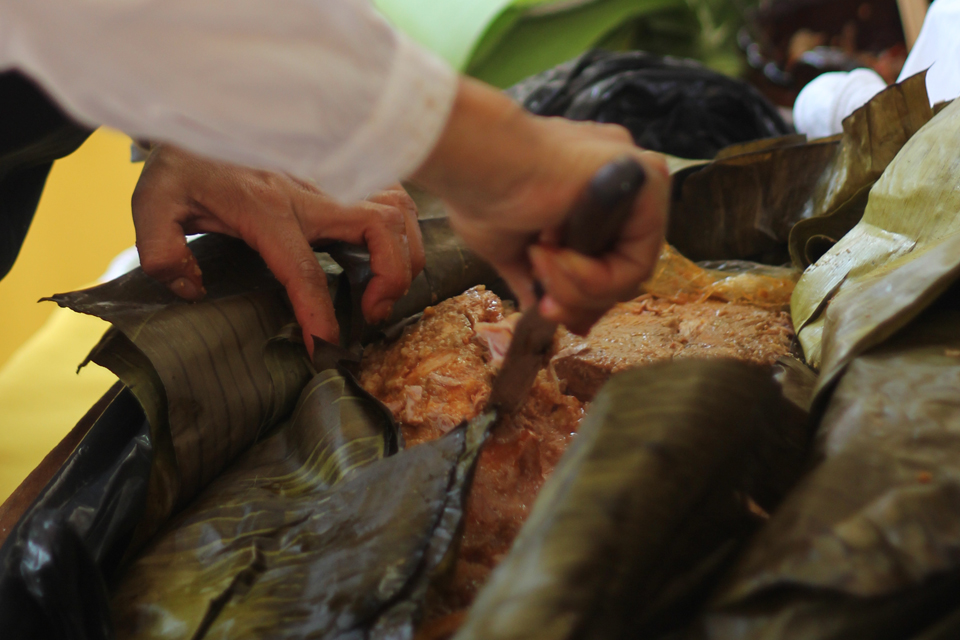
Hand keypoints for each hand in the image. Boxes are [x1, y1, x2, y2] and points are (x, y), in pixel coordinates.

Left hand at [131, 144, 424, 348]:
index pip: (304, 270)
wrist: (201, 106)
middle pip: (378, 230)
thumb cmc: (184, 159)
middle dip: (390, 280)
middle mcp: (310, 192)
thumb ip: (162, 249)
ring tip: (384, 290)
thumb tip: (191, 289)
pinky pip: (394, 197)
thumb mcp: (154, 202)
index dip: (319, 314)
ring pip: (396, 212)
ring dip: (404, 255)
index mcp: (265, 208)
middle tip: (372, 313)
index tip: (325, 346)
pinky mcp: (343, 172)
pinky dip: (402, 230)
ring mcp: (333, 178)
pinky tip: (385, 254)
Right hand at [412, 78, 669, 333]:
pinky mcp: (645, 179)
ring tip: (539, 261)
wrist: (474, 161)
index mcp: (589, 189)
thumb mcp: (509, 247)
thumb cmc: (480, 192)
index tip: (545, 308)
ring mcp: (633, 178)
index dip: (579, 296)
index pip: (606, 259)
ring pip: (631, 270)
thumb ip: (534, 275)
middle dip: (579, 299)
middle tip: (545, 304)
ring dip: (578, 287)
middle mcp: (616, 180)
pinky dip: (597, 277)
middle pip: (621, 269)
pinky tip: (559, 256)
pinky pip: (639, 258)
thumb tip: (538, 305)